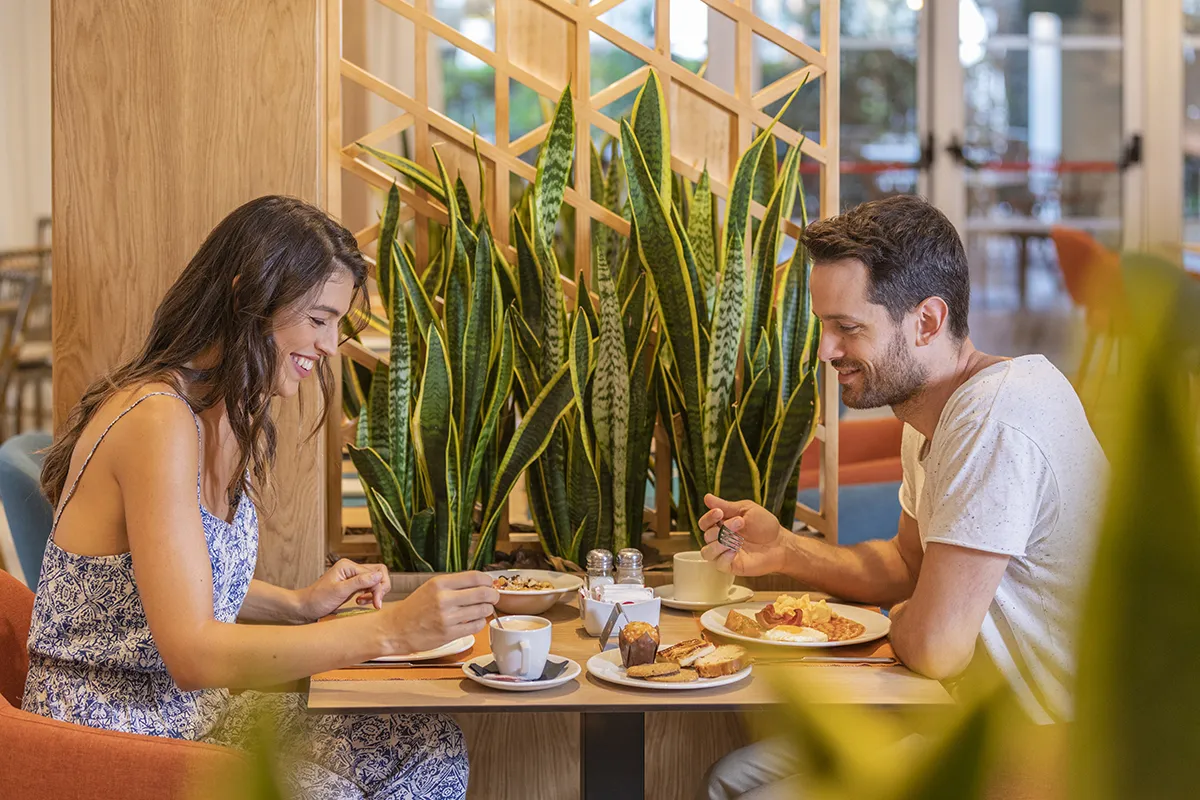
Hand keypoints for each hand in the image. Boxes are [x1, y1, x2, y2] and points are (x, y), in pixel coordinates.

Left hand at [300, 559, 390, 620]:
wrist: (304, 607)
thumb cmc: (317, 599)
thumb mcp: (339, 591)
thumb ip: (360, 582)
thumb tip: (379, 576)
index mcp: (348, 566)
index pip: (374, 574)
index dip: (378, 589)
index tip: (376, 604)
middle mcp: (352, 568)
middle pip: (378, 573)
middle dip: (380, 588)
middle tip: (375, 603)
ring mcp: (352, 576)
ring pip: (375, 580)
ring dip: (374, 592)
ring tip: (363, 602)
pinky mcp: (352, 585)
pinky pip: (368, 587)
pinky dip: (369, 595)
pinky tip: (360, 601)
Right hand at [384, 571, 498, 654]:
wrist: (396, 629)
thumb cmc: (415, 608)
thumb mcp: (432, 587)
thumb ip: (455, 584)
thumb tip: (481, 583)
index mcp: (440, 583)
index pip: (475, 577)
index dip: (488, 580)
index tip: (489, 583)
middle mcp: (444, 599)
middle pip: (483, 593)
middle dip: (493, 595)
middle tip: (493, 597)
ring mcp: (447, 617)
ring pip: (482, 610)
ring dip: (487, 609)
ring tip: (482, 609)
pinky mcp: (449, 634)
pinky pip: (476, 626)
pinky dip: (479, 623)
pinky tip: (473, 620)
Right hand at [698, 493, 788, 576]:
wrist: (780, 543)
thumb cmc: (765, 525)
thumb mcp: (746, 510)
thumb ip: (726, 506)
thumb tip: (707, 497)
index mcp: (721, 524)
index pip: (704, 523)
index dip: (708, 518)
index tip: (719, 513)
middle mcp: (720, 539)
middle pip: (707, 535)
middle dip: (723, 528)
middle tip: (740, 523)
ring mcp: (724, 553)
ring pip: (707, 552)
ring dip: (719, 543)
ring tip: (736, 539)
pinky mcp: (731, 566)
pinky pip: (718, 564)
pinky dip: (724, 556)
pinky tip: (735, 550)